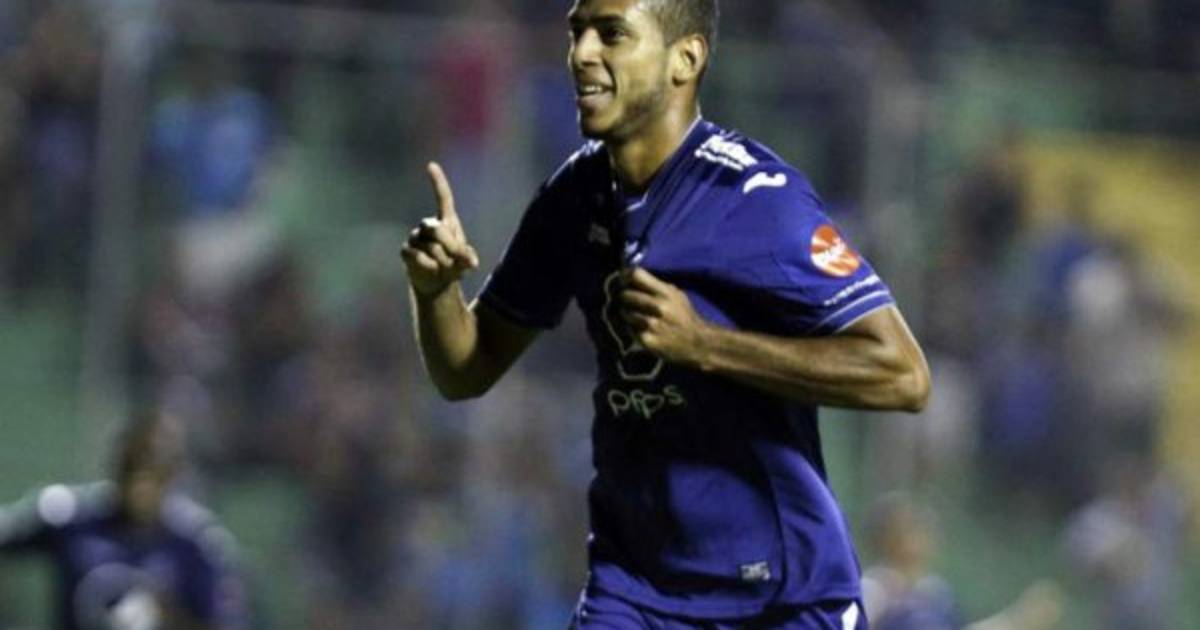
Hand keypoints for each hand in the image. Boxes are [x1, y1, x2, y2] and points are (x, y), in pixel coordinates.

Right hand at [401, 162, 479, 296]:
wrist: (437, 282)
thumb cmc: (453, 264)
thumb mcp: (465, 261)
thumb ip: (468, 258)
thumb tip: (471, 261)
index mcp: (446, 221)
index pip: (442, 197)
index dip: (437, 182)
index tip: (431, 165)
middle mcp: (428, 225)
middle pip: (436, 229)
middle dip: (450, 246)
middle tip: (457, 260)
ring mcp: (415, 237)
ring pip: (431, 247)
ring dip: (443, 261)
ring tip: (444, 267)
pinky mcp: (406, 250)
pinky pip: (419, 257)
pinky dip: (430, 267)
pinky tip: (432, 270)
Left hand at [619, 267, 707, 366]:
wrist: (697, 343)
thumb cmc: (684, 317)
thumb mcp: (676, 295)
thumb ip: (657, 286)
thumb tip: (633, 276)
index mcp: (666, 293)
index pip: (637, 275)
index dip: (627, 275)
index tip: (624, 279)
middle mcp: (657, 307)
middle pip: (626, 294)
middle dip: (625, 296)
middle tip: (627, 300)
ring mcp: (651, 324)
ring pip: (625, 312)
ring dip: (627, 313)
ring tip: (635, 316)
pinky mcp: (646, 340)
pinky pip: (629, 329)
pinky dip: (631, 328)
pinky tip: (639, 328)